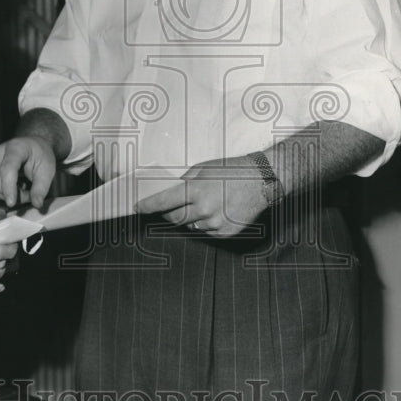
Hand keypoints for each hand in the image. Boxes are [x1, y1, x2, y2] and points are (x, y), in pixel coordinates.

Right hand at [0, 136, 56, 209]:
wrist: (32, 147)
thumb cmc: (41, 157)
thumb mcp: (47, 171)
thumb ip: (41, 188)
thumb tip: (37, 204)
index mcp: (16, 148)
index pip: (7, 169)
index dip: (8, 188)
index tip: (12, 203)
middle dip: (16, 196)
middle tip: (30, 193)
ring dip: (7, 196)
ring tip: (21, 189)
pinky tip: (11, 189)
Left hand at [134, 156, 266, 236]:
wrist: (262, 180)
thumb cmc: (232, 170)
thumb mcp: (203, 168)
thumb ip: (184, 181)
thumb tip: (169, 193)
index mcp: (197, 190)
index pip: (164, 202)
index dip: (148, 206)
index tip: (138, 208)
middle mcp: (205, 209)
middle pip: (174, 218)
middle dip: (167, 214)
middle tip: (166, 209)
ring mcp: (216, 223)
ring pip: (191, 226)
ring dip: (189, 218)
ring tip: (199, 205)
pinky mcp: (226, 233)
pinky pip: (206, 231)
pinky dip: (204, 224)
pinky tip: (213, 212)